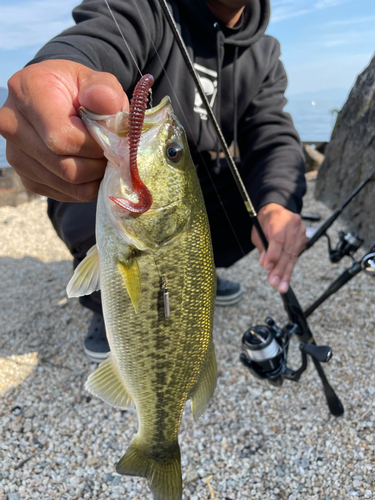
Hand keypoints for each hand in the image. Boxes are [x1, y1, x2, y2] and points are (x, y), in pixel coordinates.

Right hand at [0, 60, 127, 201]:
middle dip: (97, 165)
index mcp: (27, 91)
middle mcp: (12, 124)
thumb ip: (105, 90)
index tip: (110, 141)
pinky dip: (85, 187)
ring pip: (66, 184)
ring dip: (94, 178)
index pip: (61, 138)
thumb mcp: (99, 82)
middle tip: (112, 154)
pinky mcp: (26, 178)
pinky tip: (91, 169)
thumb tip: (105, 101)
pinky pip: (63, 194)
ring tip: (103, 159)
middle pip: (65, 167)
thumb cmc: (83, 92)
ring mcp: (16, 155)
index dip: (94, 147)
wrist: (61, 102)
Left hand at [251, 203, 307, 292]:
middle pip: (287, 250)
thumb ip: (262, 248)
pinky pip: (296, 255)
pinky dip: (289, 267)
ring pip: (293, 255)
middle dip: (280, 269)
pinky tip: (285, 278)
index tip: (267, 268)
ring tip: (280, 286)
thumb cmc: (265, 222)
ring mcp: (301, 231)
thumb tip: (266, 264)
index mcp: (279, 218)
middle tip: (275, 283)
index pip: (278, 239)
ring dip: (286, 272)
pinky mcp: (304, 238)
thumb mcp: (258, 232)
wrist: (277, 209)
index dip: (273, 255)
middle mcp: (293, 223)